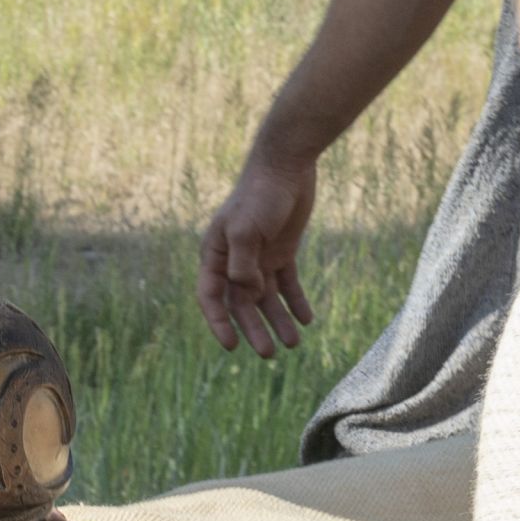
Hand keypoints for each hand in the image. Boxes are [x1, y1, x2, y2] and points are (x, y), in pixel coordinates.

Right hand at [199, 144, 321, 356]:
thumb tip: (248, 293)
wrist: (287, 167)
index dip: (219, 323)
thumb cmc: (260, 195)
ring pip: (266, 299)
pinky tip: (307, 320)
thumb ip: (244, 264)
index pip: (212, 298)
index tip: (231, 346)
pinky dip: (296, 302)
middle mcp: (234, 261)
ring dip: (278, 321)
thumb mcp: (247, 230)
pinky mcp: (282, 253)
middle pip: (242, 305)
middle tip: (268, 354)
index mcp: (216, 256)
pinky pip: (288, 284)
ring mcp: (259, 258)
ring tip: (293, 344)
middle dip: (254, 330)